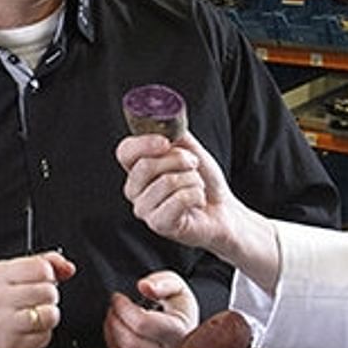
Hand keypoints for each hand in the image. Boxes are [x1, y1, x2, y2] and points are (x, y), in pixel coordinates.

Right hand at [0, 250, 75, 347]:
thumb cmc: (0, 307)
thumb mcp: (15, 277)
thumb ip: (44, 264)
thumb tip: (68, 268)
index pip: (41, 267)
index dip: (49, 274)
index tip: (42, 281)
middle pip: (48, 290)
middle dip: (49, 298)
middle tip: (35, 303)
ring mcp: (2, 320)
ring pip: (50, 313)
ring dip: (48, 317)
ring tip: (33, 318)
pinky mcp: (10, 343)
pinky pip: (45, 336)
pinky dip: (42, 336)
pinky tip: (27, 333)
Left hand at [103, 271, 198, 347]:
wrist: (191, 335)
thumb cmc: (181, 311)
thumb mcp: (178, 288)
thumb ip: (163, 282)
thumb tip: (144, 286)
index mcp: (178, 331)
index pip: (142, 323)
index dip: (123, 307)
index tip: (118, 297)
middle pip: (129, 342)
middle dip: (114, 320)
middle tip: (114, 306)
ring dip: (111, 332)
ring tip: (115, 317)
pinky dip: (113, 346)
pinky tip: (117, 332)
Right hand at [117, 131, 280, 293]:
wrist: (223, 210)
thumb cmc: (204, 182)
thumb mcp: (190, 150)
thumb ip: (175, 134)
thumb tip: (166, 121)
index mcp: (137, 169)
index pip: (125, 152)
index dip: (143, 144)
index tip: (165, 142)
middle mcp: (135, 190)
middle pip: (146, 165)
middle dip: (179, 160)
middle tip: (193, 165)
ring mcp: (145, 210)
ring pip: (167, 182)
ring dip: (193, 180)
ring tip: (197, 187)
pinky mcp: (159, 225)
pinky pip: (179, 200)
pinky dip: (197, 196)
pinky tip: (197, 202)